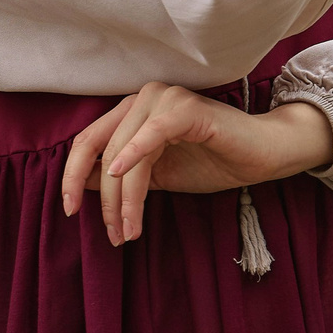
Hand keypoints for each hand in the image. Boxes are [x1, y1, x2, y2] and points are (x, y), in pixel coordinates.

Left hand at [59, 84, 332, 247]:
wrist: (262, 156)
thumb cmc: (212, 162)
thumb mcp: (157, 175)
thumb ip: (122, 177)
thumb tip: (83, 187)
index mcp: (130, 111)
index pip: (88, 141)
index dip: (72, 176)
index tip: (69, 210)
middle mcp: (141, 98)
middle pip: (101, 149)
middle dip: (103, 199)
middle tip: (111, 234)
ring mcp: (162, 98)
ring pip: (125, 151)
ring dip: (125, 197)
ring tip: (130, 231)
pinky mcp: (185, 109)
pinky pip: (152, 132)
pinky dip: (134, 154)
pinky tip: (121, 174)